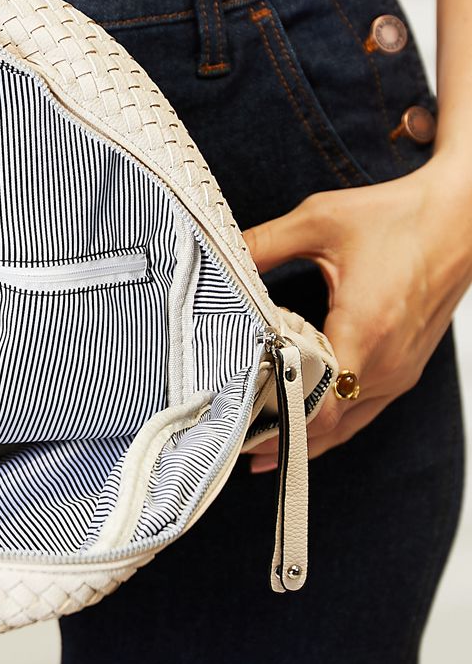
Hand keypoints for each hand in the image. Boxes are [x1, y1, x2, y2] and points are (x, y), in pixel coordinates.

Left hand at [240, 154, 471, 470]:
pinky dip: (330, 423)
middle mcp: (388, 363)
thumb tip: (216, 259)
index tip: (237, 422)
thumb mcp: (319, 220)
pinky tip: (300, 429)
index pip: (320, 405)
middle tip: (230, 440)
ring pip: (346, 425)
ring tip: (255, 447)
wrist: (461, 216)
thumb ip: (264, 243)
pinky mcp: (406, 369)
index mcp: (365, 331)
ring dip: (303, 437)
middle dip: (278, 435)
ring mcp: (401, 371)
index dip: (278, 422)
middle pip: (327, 425)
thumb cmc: (398, 216)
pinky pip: (363, 411)